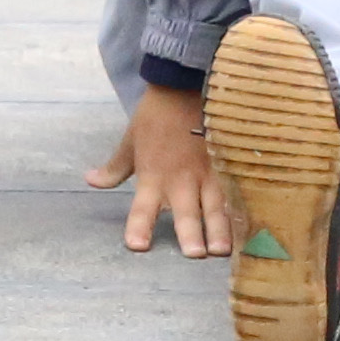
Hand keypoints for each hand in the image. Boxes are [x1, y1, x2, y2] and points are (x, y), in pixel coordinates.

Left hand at [86, 83, 234, 259]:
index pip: (142, 207)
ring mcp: (205, 172)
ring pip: (214, 205)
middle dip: (191, 233)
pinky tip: (249, 226)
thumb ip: (115, 168)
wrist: (183, 86)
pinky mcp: (224, 163)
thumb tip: (91, 181)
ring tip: (224, 251)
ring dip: (220, 228)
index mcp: (153, 176)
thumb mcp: (130, 142)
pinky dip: (239, 208)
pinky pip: (233, 189)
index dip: (139, 226)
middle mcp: (179, 179)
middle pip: (185, 210)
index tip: (137, 246)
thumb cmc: (155, 117)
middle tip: (196, 254)